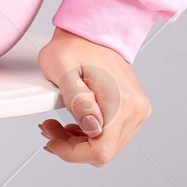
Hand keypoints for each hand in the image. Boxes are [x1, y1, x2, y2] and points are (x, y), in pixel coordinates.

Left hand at [35, 26, 150, 165]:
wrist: (92, 32)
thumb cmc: (73, 47)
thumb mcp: (62, 68)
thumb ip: (77, 99)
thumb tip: (91, 127)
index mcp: (121, 102)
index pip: (101, 151)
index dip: (73, 154)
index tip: (52, 142)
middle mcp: (136, 110)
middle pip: (104, 152)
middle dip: (72, 147)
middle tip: (49, 127)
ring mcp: (137, 111)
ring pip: (107, 146)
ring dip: (79, 142)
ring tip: (56, 124)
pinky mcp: (133, 109)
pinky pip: (111, 135)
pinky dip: (88, 135)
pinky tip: (72, 123)